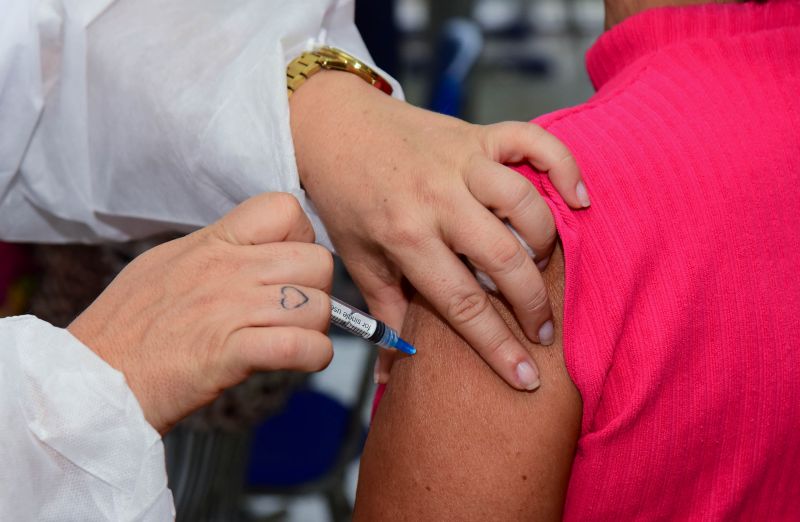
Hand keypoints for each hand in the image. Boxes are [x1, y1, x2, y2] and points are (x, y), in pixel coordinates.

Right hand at [67, 193, 333, 433]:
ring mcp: (231, 310)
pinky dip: (312, 356)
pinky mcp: (232, 353)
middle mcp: (228, 270)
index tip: (289, 263)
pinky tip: (298, 360)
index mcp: (213, 242)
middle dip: (318, 288)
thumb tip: (258, 249)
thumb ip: (217, 251)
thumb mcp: (168, 263)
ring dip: (315, 327)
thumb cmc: (127, 326)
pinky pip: (302, 346)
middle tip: (297, 310)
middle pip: (318, 261)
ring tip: (292, 338)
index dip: (301, 237)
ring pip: (318, 305)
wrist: (91, 379)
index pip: (285, 209)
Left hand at [291, 71, 587, 390]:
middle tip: (543, 328)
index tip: (526, 377)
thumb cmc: (347, 199)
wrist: (333, 129)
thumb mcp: (360, 260)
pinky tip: (578, 199)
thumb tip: (391, 375)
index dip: (498, 346)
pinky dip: (564, 166)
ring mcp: (461, 162)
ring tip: (540, 265)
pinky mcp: (477, 134)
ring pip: (524, 203)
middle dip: (532, 303)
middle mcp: (437, 198)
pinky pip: (533, 142)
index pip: (462, 303)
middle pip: (504, 257)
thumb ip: (386, 313)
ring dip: (544, 241)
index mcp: (405, 237)